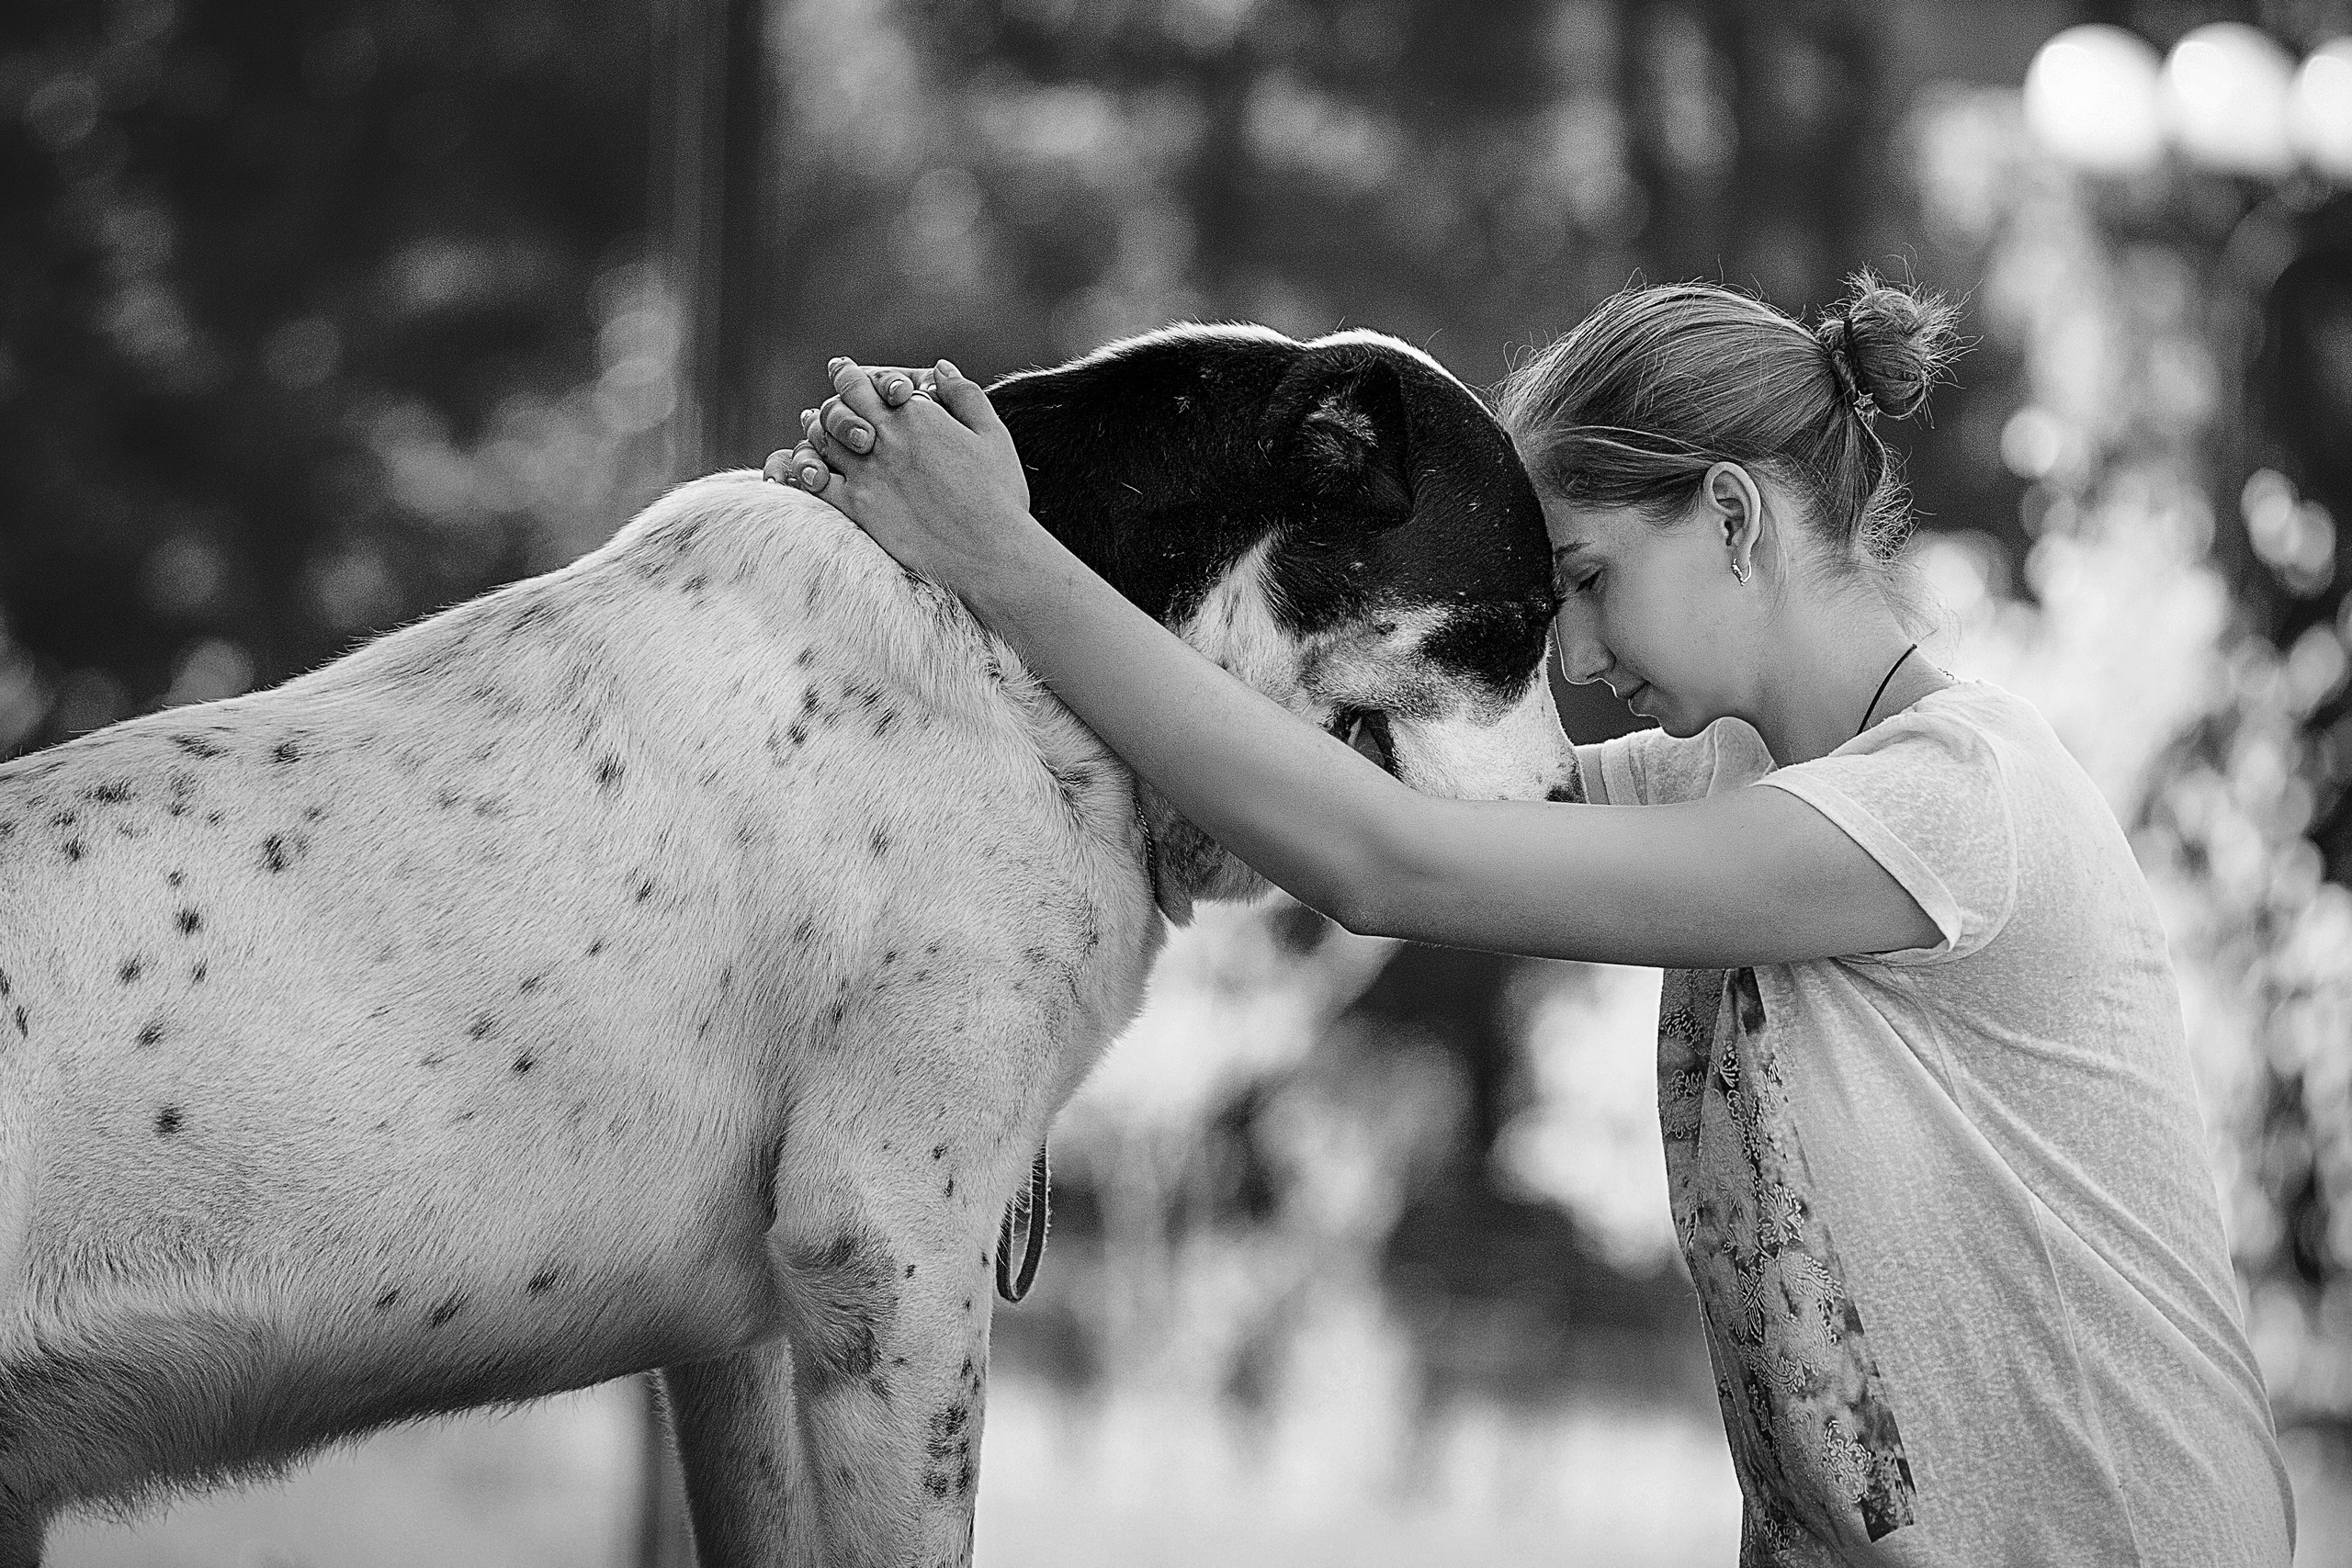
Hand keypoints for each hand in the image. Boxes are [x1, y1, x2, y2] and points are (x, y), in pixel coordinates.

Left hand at [762, 357, 1033, 591]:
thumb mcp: (993, 436)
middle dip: (832, 398)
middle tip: (829, 396)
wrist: (990, 553)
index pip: (867, 384)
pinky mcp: (858, 508)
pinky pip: (816, 482)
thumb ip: (965, 395)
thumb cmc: (999, 496)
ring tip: (813, 425)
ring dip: (816, 430)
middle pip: (840, 406)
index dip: (849, 374)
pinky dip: (805, 470)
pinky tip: (805, 468)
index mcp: (916, 415)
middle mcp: (886, 438)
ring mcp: (868, 473)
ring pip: (823, 439)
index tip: (841, 369)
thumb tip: (940, 366)